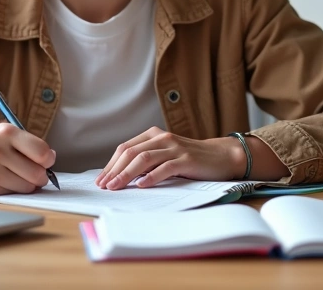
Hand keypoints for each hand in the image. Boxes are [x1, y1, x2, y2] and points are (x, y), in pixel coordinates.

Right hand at [0, 124, 55, 194]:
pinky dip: (13, 190)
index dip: (48, 159)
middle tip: (35, 174)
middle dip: (41, 176)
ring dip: (28, 185)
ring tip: (19, 177)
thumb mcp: (3, 134)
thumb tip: (51, 158)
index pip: (42, 151)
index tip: (46, 161)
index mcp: (6, 132)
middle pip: (37, 173)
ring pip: (26, 186)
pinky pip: (12, 194)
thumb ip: (27, 144)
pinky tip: (4, 181)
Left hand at [94, 127, 245, 189]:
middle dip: (115, 170)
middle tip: (104, 186)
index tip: (101, 180)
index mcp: (154, 135)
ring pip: (144, 159)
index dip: (111, 164)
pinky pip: (165, 167)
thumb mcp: (165, 156)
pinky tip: (142, 185)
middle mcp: (162, 138)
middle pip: (131, 152)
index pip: (125, 148)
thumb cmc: (190, 160)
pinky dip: (152, 177)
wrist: (221, 157)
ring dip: (127, 174)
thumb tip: (120, 177)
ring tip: (116, 187)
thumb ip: (147, 162)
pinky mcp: (187, 160)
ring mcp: (175, 148)